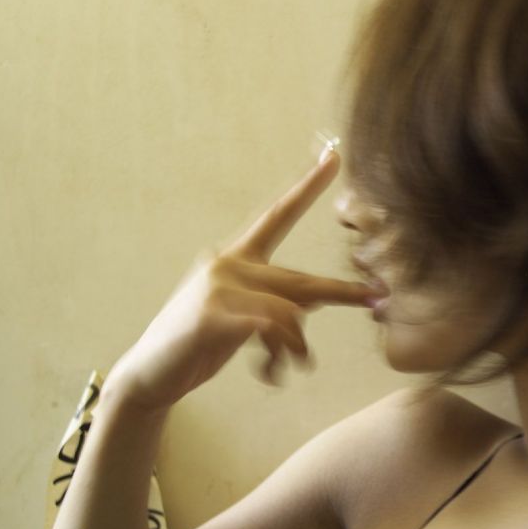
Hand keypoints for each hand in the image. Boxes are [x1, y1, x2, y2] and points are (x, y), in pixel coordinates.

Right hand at [106, 149, 374, 410]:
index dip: (307, 186)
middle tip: (377, 296)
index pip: (277, 215)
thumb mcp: (242, 319)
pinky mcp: (211, 315)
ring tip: (289, 368)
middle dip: (341, 291)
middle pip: (300, 280)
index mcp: (235, 259)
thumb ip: (274, 303)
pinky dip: (278, 354)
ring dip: (296, 348)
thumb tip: (311, 306)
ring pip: (289, 311)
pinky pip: (269, 327)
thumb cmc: (198, 346)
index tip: (333, 154)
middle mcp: (227, 263)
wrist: (150, 374)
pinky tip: (270, 373)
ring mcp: (217, 287)